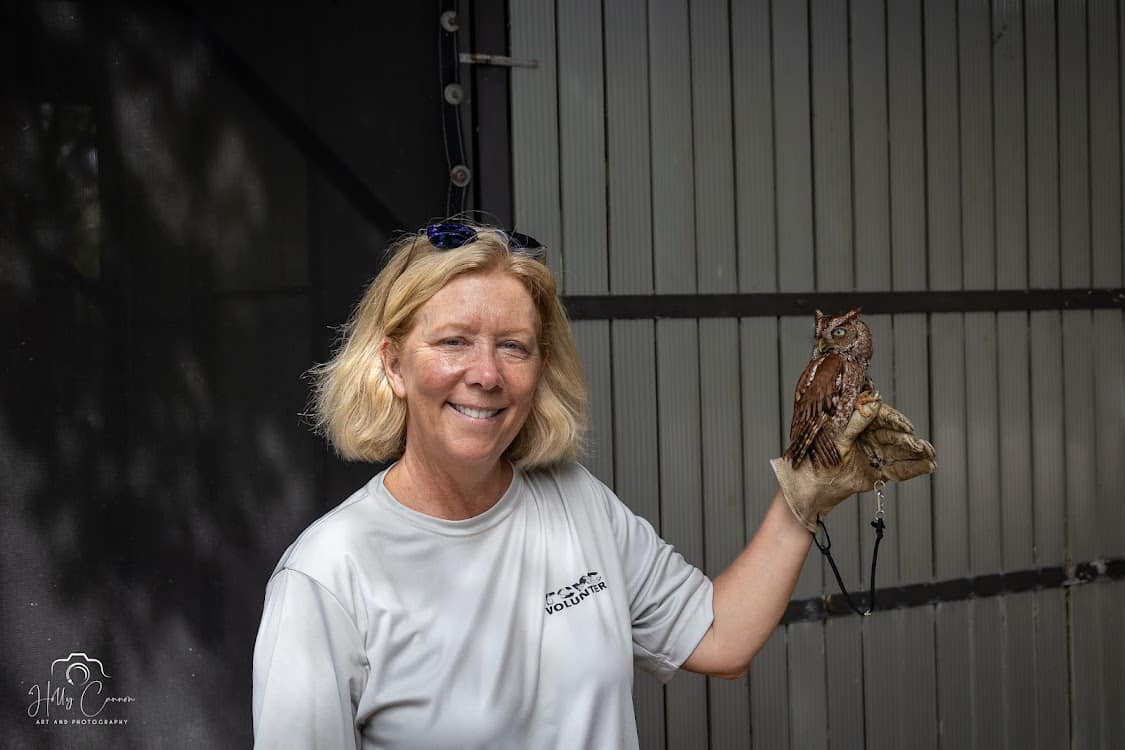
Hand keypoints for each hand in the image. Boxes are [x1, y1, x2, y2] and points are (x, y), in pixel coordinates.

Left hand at [770, 394, 935, 532]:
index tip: (906, 426)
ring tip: (931, 456)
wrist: (811, 488)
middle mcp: (868, 436)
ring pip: (899, 453)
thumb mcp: (835, 438)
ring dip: (916, 454)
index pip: (880, 417)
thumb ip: (855, 423)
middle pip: (893, 436)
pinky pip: (898, 469)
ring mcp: (874, 454)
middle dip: (908, 441)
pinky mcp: (878, 471)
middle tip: (921, 446)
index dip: (894, 421)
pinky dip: (913, 469)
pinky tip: (929, 467)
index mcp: (857, 423)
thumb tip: (873, 402)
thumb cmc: (816, 457)